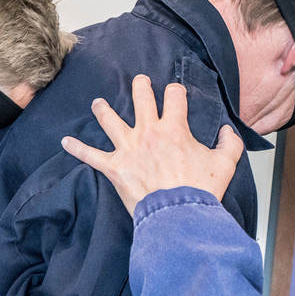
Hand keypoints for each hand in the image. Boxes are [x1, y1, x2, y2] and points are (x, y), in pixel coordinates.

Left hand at [61, 75, 244, 213]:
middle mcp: (148, 132)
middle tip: (139, 81)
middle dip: (140, 87)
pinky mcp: (114, 167)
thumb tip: (228, 131)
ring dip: (103, 110)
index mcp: (174, 128)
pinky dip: (76, 148)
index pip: (174, 97)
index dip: (176, 91)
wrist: (179, 214)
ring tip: (98, 103)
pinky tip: (65, 142)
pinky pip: (90, 156)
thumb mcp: (225, 164)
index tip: (175, 92)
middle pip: (141, 99)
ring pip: (110, 121)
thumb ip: (230, 144)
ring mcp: (129, 148)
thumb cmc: (200, 191)